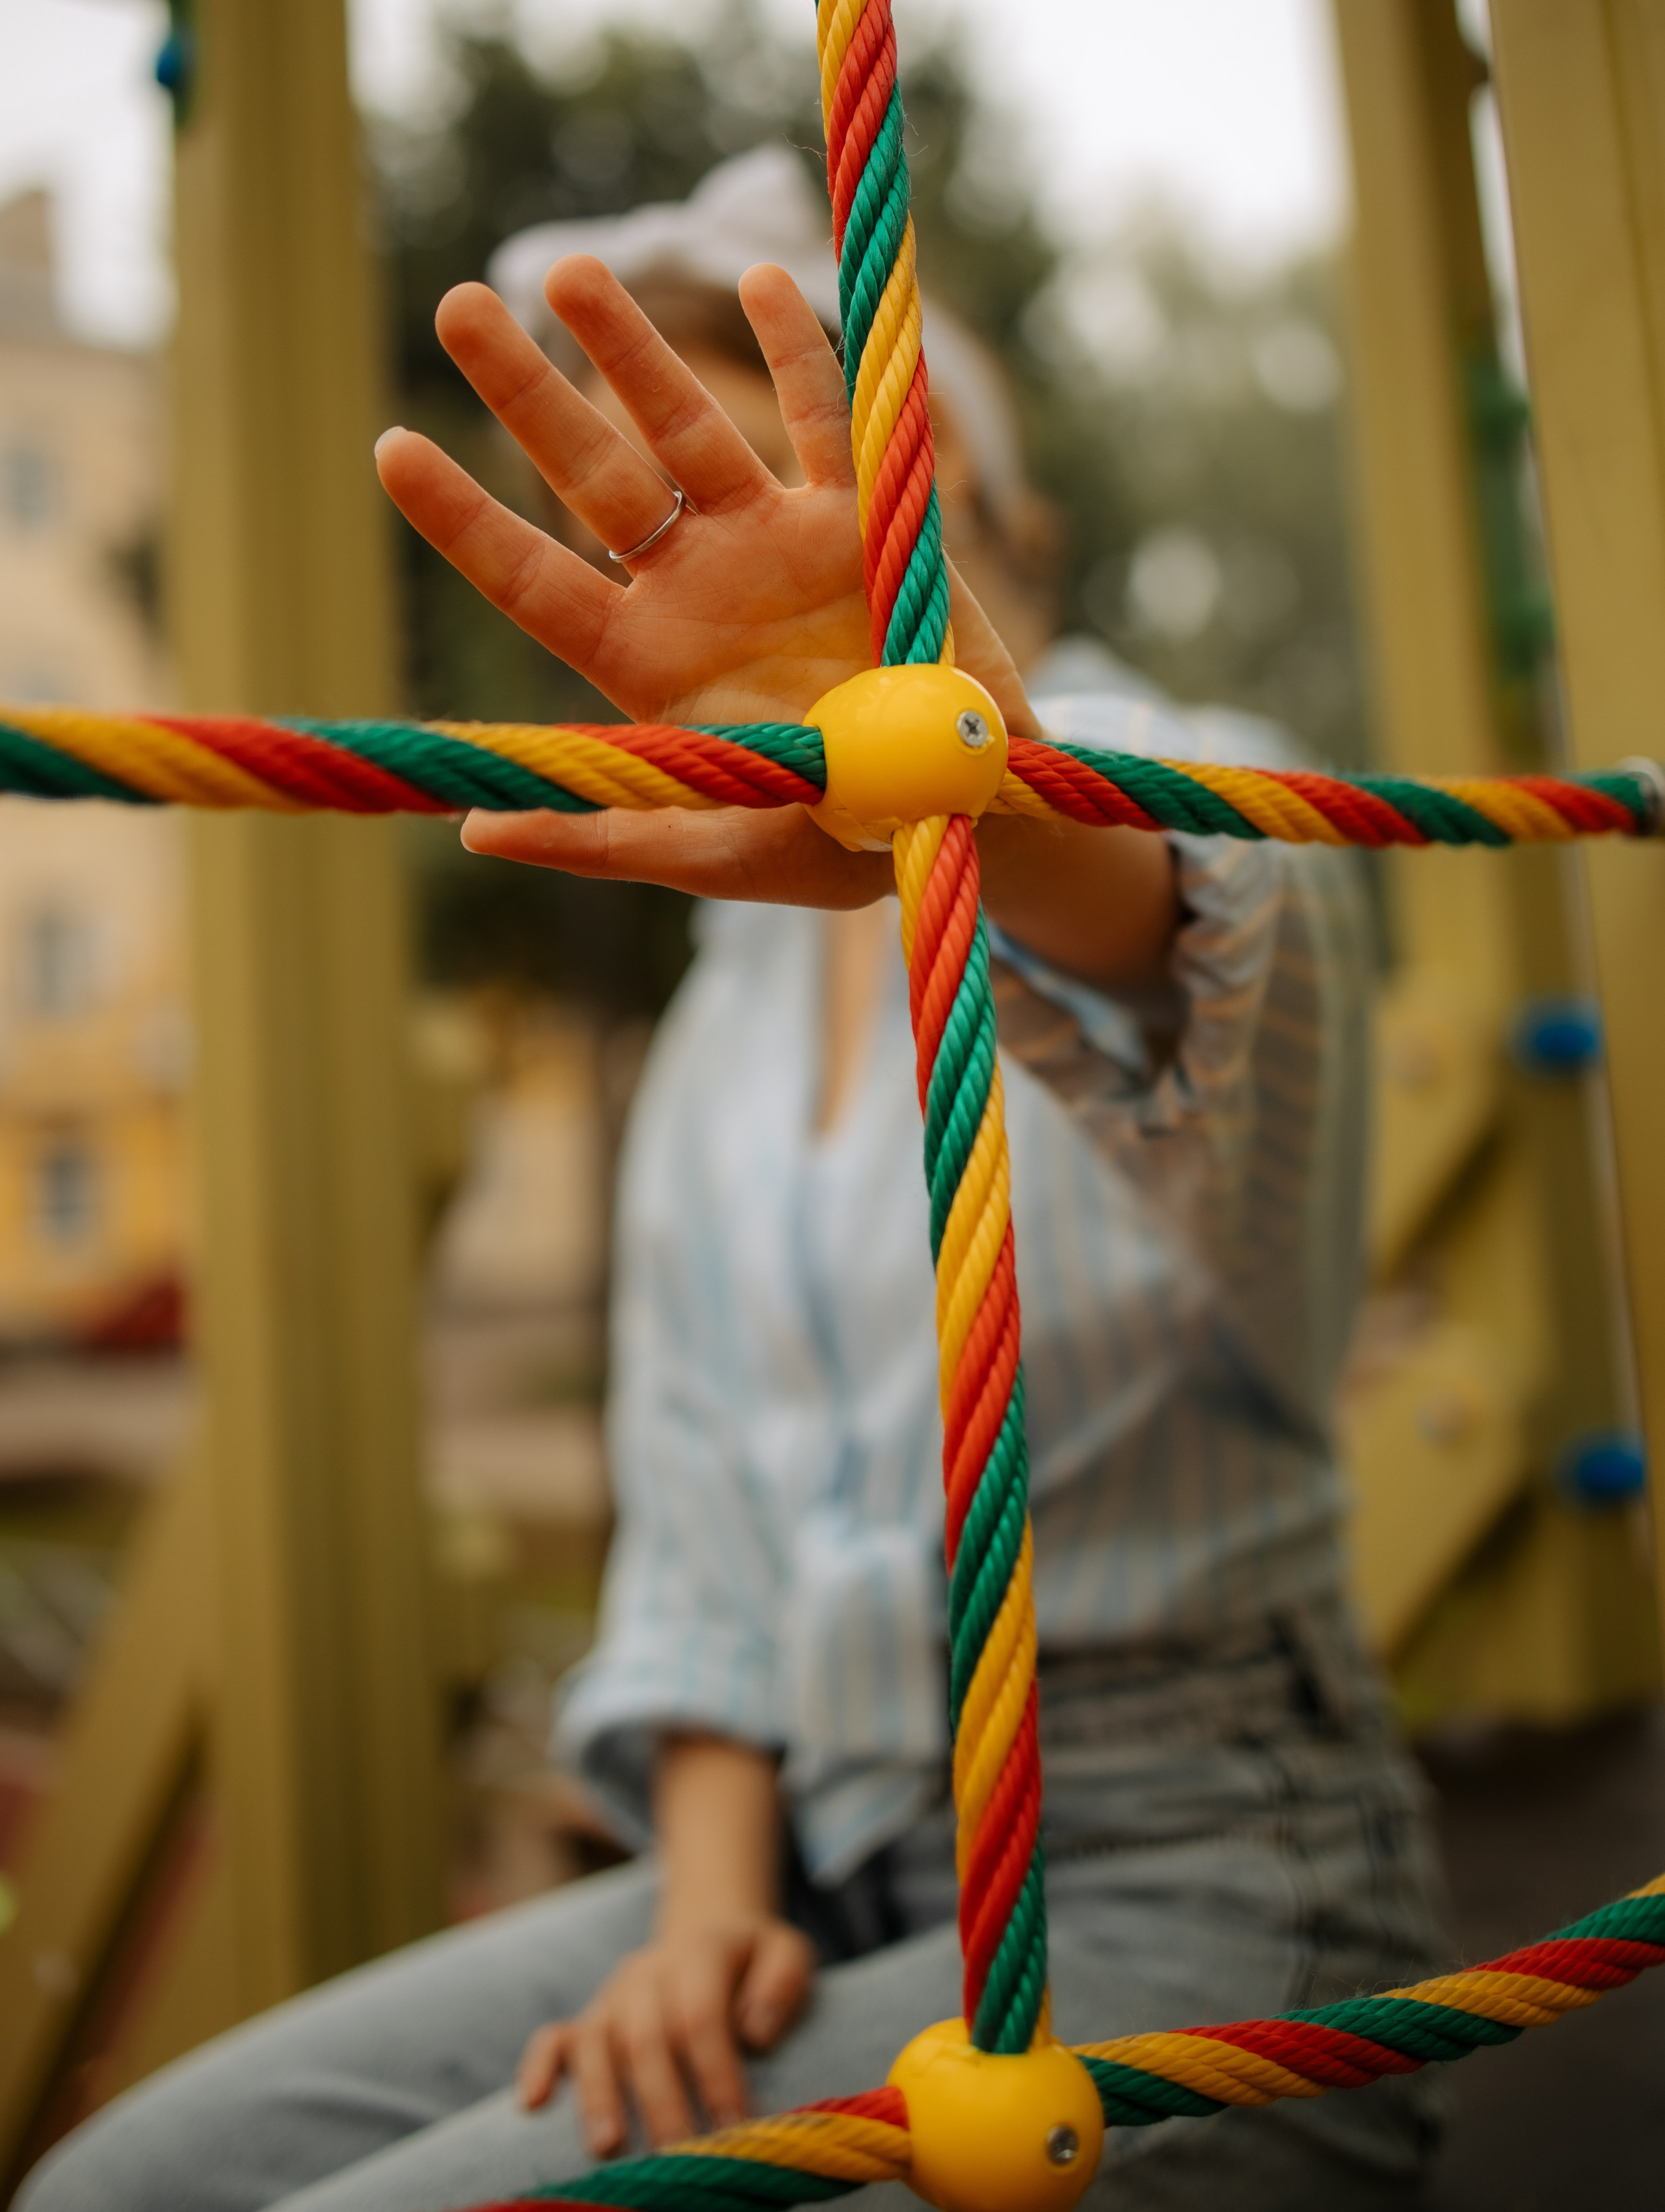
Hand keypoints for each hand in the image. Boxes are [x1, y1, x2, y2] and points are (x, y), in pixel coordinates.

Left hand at [375, 253, 1031, 911]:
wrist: (961, 812)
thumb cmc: (835, 843)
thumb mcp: (714, 851)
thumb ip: (604, 838)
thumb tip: (473, 832)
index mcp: (648, 664)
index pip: (535, 580)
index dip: (466, 519)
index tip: (392, 448)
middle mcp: (697, 588)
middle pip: (595, 475)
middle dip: (529, 392)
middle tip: (458, 307)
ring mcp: (775, 545)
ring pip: (689, 428)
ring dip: (632, 349)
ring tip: (567, 273)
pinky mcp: (861, 523)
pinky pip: (826, 421)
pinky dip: (799, 351)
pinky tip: (757, 279)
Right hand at [515, 1913, 814, 2155]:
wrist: (710, 1931)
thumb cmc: (754, 1962)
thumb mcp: (787, 1953)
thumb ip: (781, 1984)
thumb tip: (755, 2033)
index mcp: (700, 1951)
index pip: (700, 2017)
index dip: (715, 2073)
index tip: (733, 2125)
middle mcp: (648, 1971)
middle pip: (646, 2038)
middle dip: (662, 2101)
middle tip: (678, 2156)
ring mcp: (613, 1995)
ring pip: (596, 2041)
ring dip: (599, 2094)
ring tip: (607, 2146)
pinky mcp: (589, 2017)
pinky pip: (552, 2037)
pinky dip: (538, 2067)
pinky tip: (532, 2104)